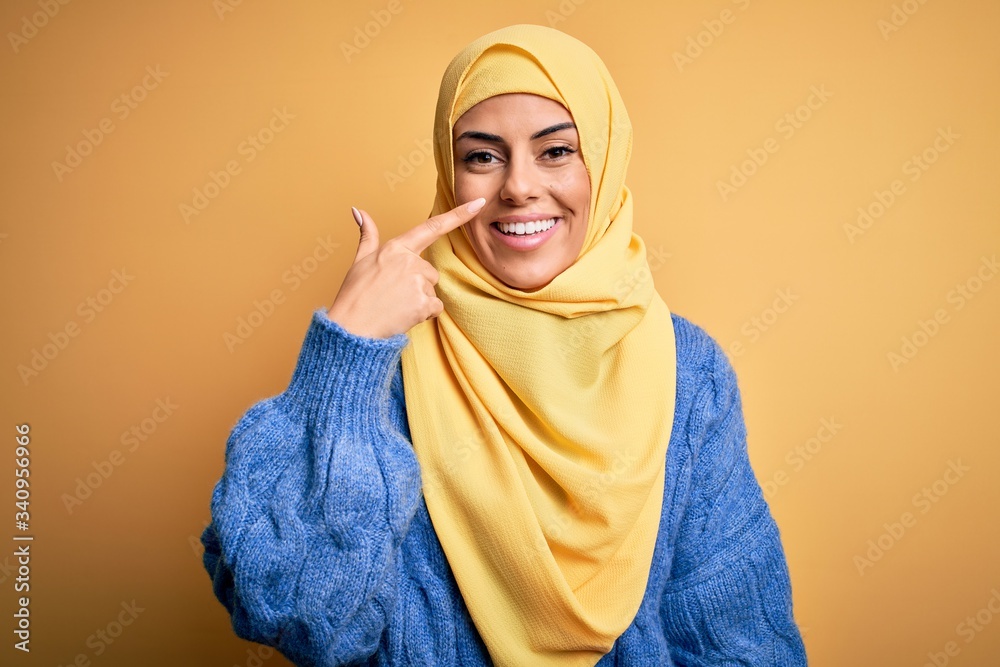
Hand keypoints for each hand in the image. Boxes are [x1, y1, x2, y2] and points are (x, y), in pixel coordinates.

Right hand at [326, 198, 485, 338]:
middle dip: (418, 284)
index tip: (479, 203)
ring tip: (396, 305)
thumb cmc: (355, 295)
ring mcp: (418, 282)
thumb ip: (368, 235)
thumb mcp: (360, 260)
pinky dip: (424, 313)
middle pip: (430, 271)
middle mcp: (410, 261)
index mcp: (396, 248)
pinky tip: (404, 315)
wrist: (352, 328)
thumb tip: (358, 210)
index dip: (459, 214)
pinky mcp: (424, 303)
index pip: (432, 227)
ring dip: (420, 299)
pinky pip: (435, 307)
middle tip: (394, 295)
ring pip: (432, 290)